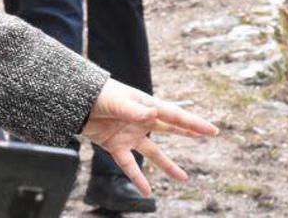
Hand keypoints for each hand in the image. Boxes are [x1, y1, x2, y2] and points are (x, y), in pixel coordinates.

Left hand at [79, 80, 218, 197]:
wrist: (75, 102)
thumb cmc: (98, 94)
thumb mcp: (117, 102)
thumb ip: (134, 110)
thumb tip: (154, 114)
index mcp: (145, 105)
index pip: (174, 116)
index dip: (194, 124)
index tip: (212, 130)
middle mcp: (141, 120)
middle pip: (170, 129)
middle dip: (189, 132)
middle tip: (208, 135)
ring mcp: (130, 134)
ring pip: (154, 153)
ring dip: (168, 166)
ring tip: (184, 178)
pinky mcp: (115, 146)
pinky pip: (130, 165)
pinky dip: (138, 178)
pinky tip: (148, 191)